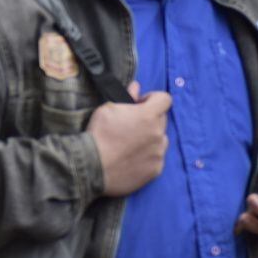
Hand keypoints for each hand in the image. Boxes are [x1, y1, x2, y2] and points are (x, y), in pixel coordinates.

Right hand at [87, 81, 170, 196]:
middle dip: (150, 119)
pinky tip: (131, 159)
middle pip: (162, 120)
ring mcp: (158, 153)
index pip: (165, 99)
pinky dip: (148, 156)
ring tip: (131, 145)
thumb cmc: (99, 135)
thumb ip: (127, 97)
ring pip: (160, 140)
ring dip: (151, 138)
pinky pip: (157, 158)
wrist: (93, 167)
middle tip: (132, 125)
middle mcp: (158, 133)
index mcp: (148, 115)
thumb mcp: (107, 109)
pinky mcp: (156, 169)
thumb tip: (136, 87)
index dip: (153, 99)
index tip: (140, 104)